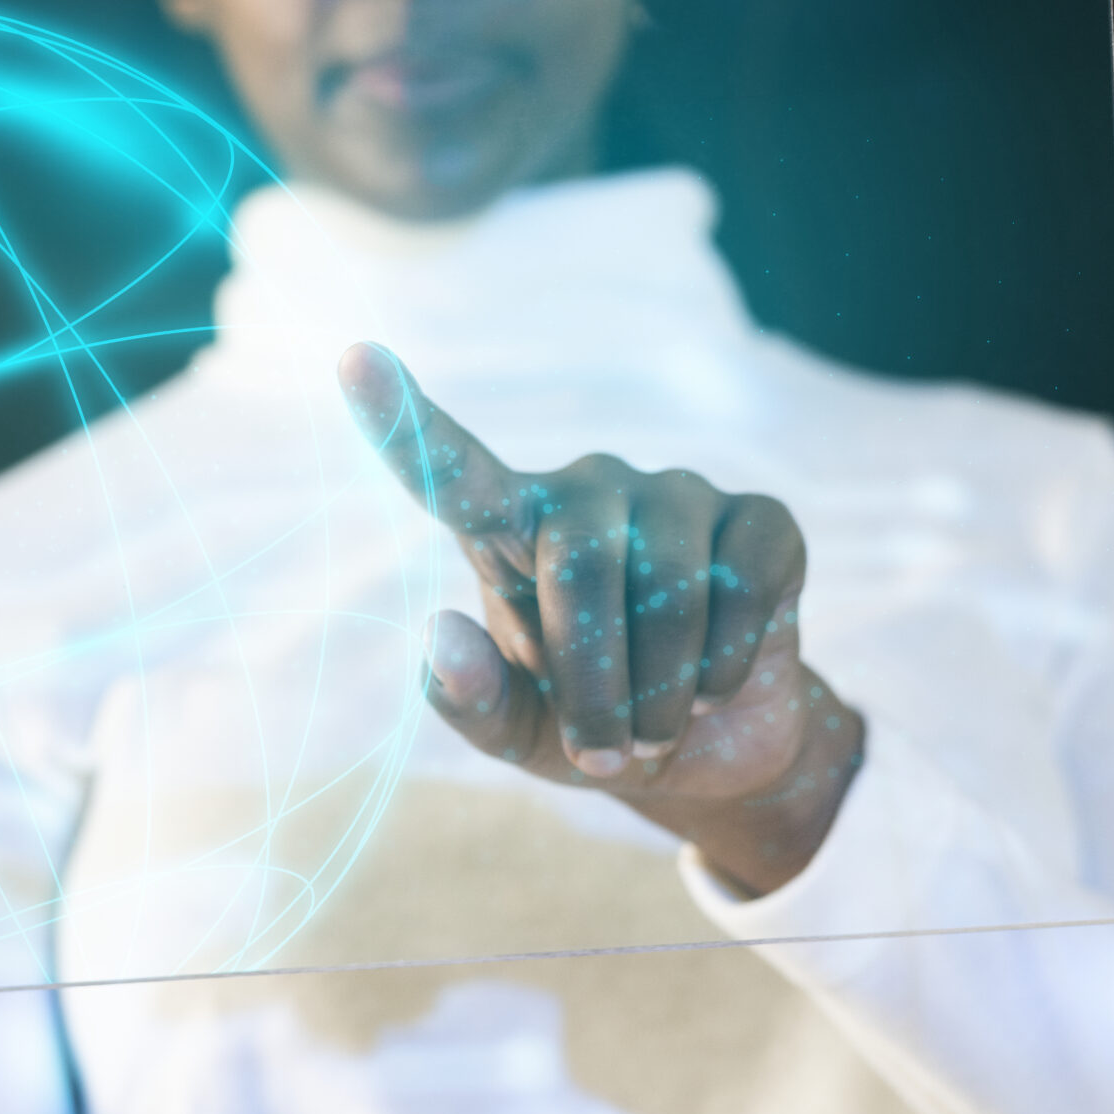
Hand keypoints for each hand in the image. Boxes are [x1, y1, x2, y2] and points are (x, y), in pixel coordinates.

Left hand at [339, 345, 861, 893]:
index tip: (353, 361)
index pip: (451, 470)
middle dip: (596, 682)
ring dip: (664, 689)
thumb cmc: (591, 728)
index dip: (402, 420)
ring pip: (673, 587)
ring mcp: (677, 493)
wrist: (710, 750)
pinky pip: (747, 585)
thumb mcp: (517, 735)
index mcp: (509, 529)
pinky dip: (729, 661)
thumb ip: (471, 697)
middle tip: (606, 753)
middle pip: (584, 567)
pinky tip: (715, 685)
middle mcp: (589, 490)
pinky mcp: (760, 518)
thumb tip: (438, 634)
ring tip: (659, 728)